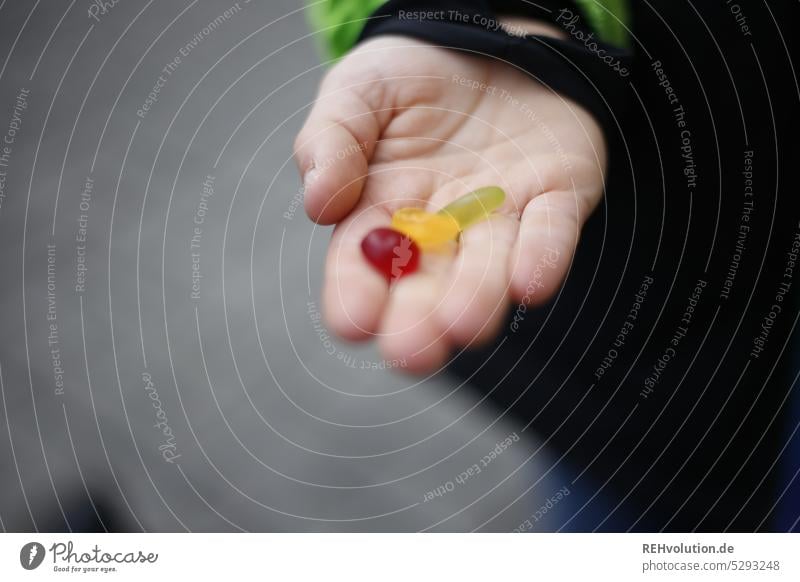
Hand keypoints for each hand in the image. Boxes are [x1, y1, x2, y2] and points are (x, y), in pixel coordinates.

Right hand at [294, 35, 606, 372]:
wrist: (488, 40)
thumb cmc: (411, 76)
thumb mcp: (356, 91)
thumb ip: (330, 140)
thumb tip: (318, 202)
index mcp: (382, 208)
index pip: (362, 261)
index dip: (354, 292)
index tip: (352, 321)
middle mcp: (442, 229)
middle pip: (428, 284)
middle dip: (419, 320)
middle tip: (412, 351)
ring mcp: (500, 217)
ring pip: (490, 269)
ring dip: (478, 298)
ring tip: (464, 324)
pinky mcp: (556, 195)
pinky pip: (553, 232)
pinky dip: (544, 257)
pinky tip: (530, 284)